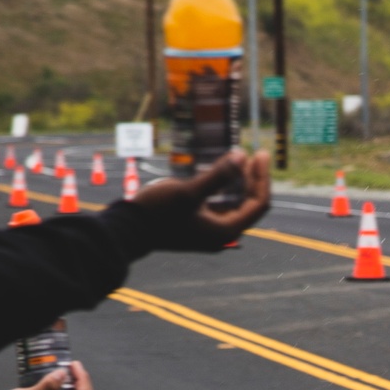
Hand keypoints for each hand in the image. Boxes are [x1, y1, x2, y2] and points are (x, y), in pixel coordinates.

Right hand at [132, 149, 270, 250]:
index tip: (261, 154)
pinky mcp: (199, 227)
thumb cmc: (157, 213)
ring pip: (235, 205)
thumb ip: (218, 175)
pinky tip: (221, 173)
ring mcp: (211, 232)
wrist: (127, 231)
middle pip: (249, 204)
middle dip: (253, 179)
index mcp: (226, 231)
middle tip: (255, 154)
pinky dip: (224, 190)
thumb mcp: (189, 192)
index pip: (258, 204)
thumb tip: (242, 156)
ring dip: (240, 183)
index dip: (262, 177)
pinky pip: (220, 206)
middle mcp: (223, 235)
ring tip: (241, 160)